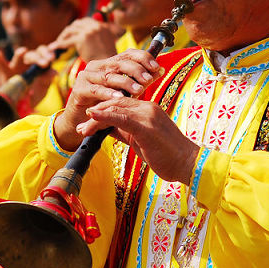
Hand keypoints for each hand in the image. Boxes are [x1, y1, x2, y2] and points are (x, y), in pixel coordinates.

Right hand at [0, 47, 56, 109]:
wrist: (22, 106)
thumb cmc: (34, 94)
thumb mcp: (43, 89)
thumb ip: (47, 80)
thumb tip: (54, 72)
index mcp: (39, 63)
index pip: (44, 53)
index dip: (48, 53)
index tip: (51, 58)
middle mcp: (28, 62)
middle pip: (32, 54)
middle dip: (38, 58)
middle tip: (44, 63)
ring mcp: (16, 66)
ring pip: (18, 56)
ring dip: (21, 54)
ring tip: (23, 51)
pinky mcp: (6, 73)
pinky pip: (2, 65)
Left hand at [48, 18, 120, 62]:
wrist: (108, 67)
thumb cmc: (105, 58)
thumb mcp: (104, 43)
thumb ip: (96, 36)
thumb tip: (82, 36)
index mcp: (102, 26)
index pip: (85, 21)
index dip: (76, 26)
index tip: (71, 32)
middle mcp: (96, 26)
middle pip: (77, 24)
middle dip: (68, 30)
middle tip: (62, 38)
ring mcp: (89, 31)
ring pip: (70, 31)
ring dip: (63, 37)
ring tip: (58, 43)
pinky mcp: (82, 39)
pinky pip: (67, 41)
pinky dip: (59, 44)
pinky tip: (53, 47)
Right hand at [53, 49, 161, 150]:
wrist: (82, 122)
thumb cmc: (105, 105)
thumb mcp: (126, 92)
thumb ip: (140, 81)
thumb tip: (160, 70)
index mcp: (108, 63)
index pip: (128, 54)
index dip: (143, 58)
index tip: (156, 67)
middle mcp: (96, 66)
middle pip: (119, 63)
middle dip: (136, 70)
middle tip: (148, 80)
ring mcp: (86, 77)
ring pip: (108, 76)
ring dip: (125, 82)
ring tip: (139, 90)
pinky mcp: (79, 90)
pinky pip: (95, 90)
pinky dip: (108, 93)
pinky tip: (120, 97)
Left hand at [80, 97, 199, 184]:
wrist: (187, 163)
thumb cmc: (166, 155)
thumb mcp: (141, 140)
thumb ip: (125, 131)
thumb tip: (106, 128)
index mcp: (147, 109)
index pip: (119, 103)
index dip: (101, 110)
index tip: (87, 120)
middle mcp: (147, 107)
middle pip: (114, 103)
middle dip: (94, 114)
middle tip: (80, 127)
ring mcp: (147, 115)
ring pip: (114, 109)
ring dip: (95, 118)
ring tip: (82, 129)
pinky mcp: (146, 126)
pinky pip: (121, 117)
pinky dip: (104, 115)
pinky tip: (92, 116)